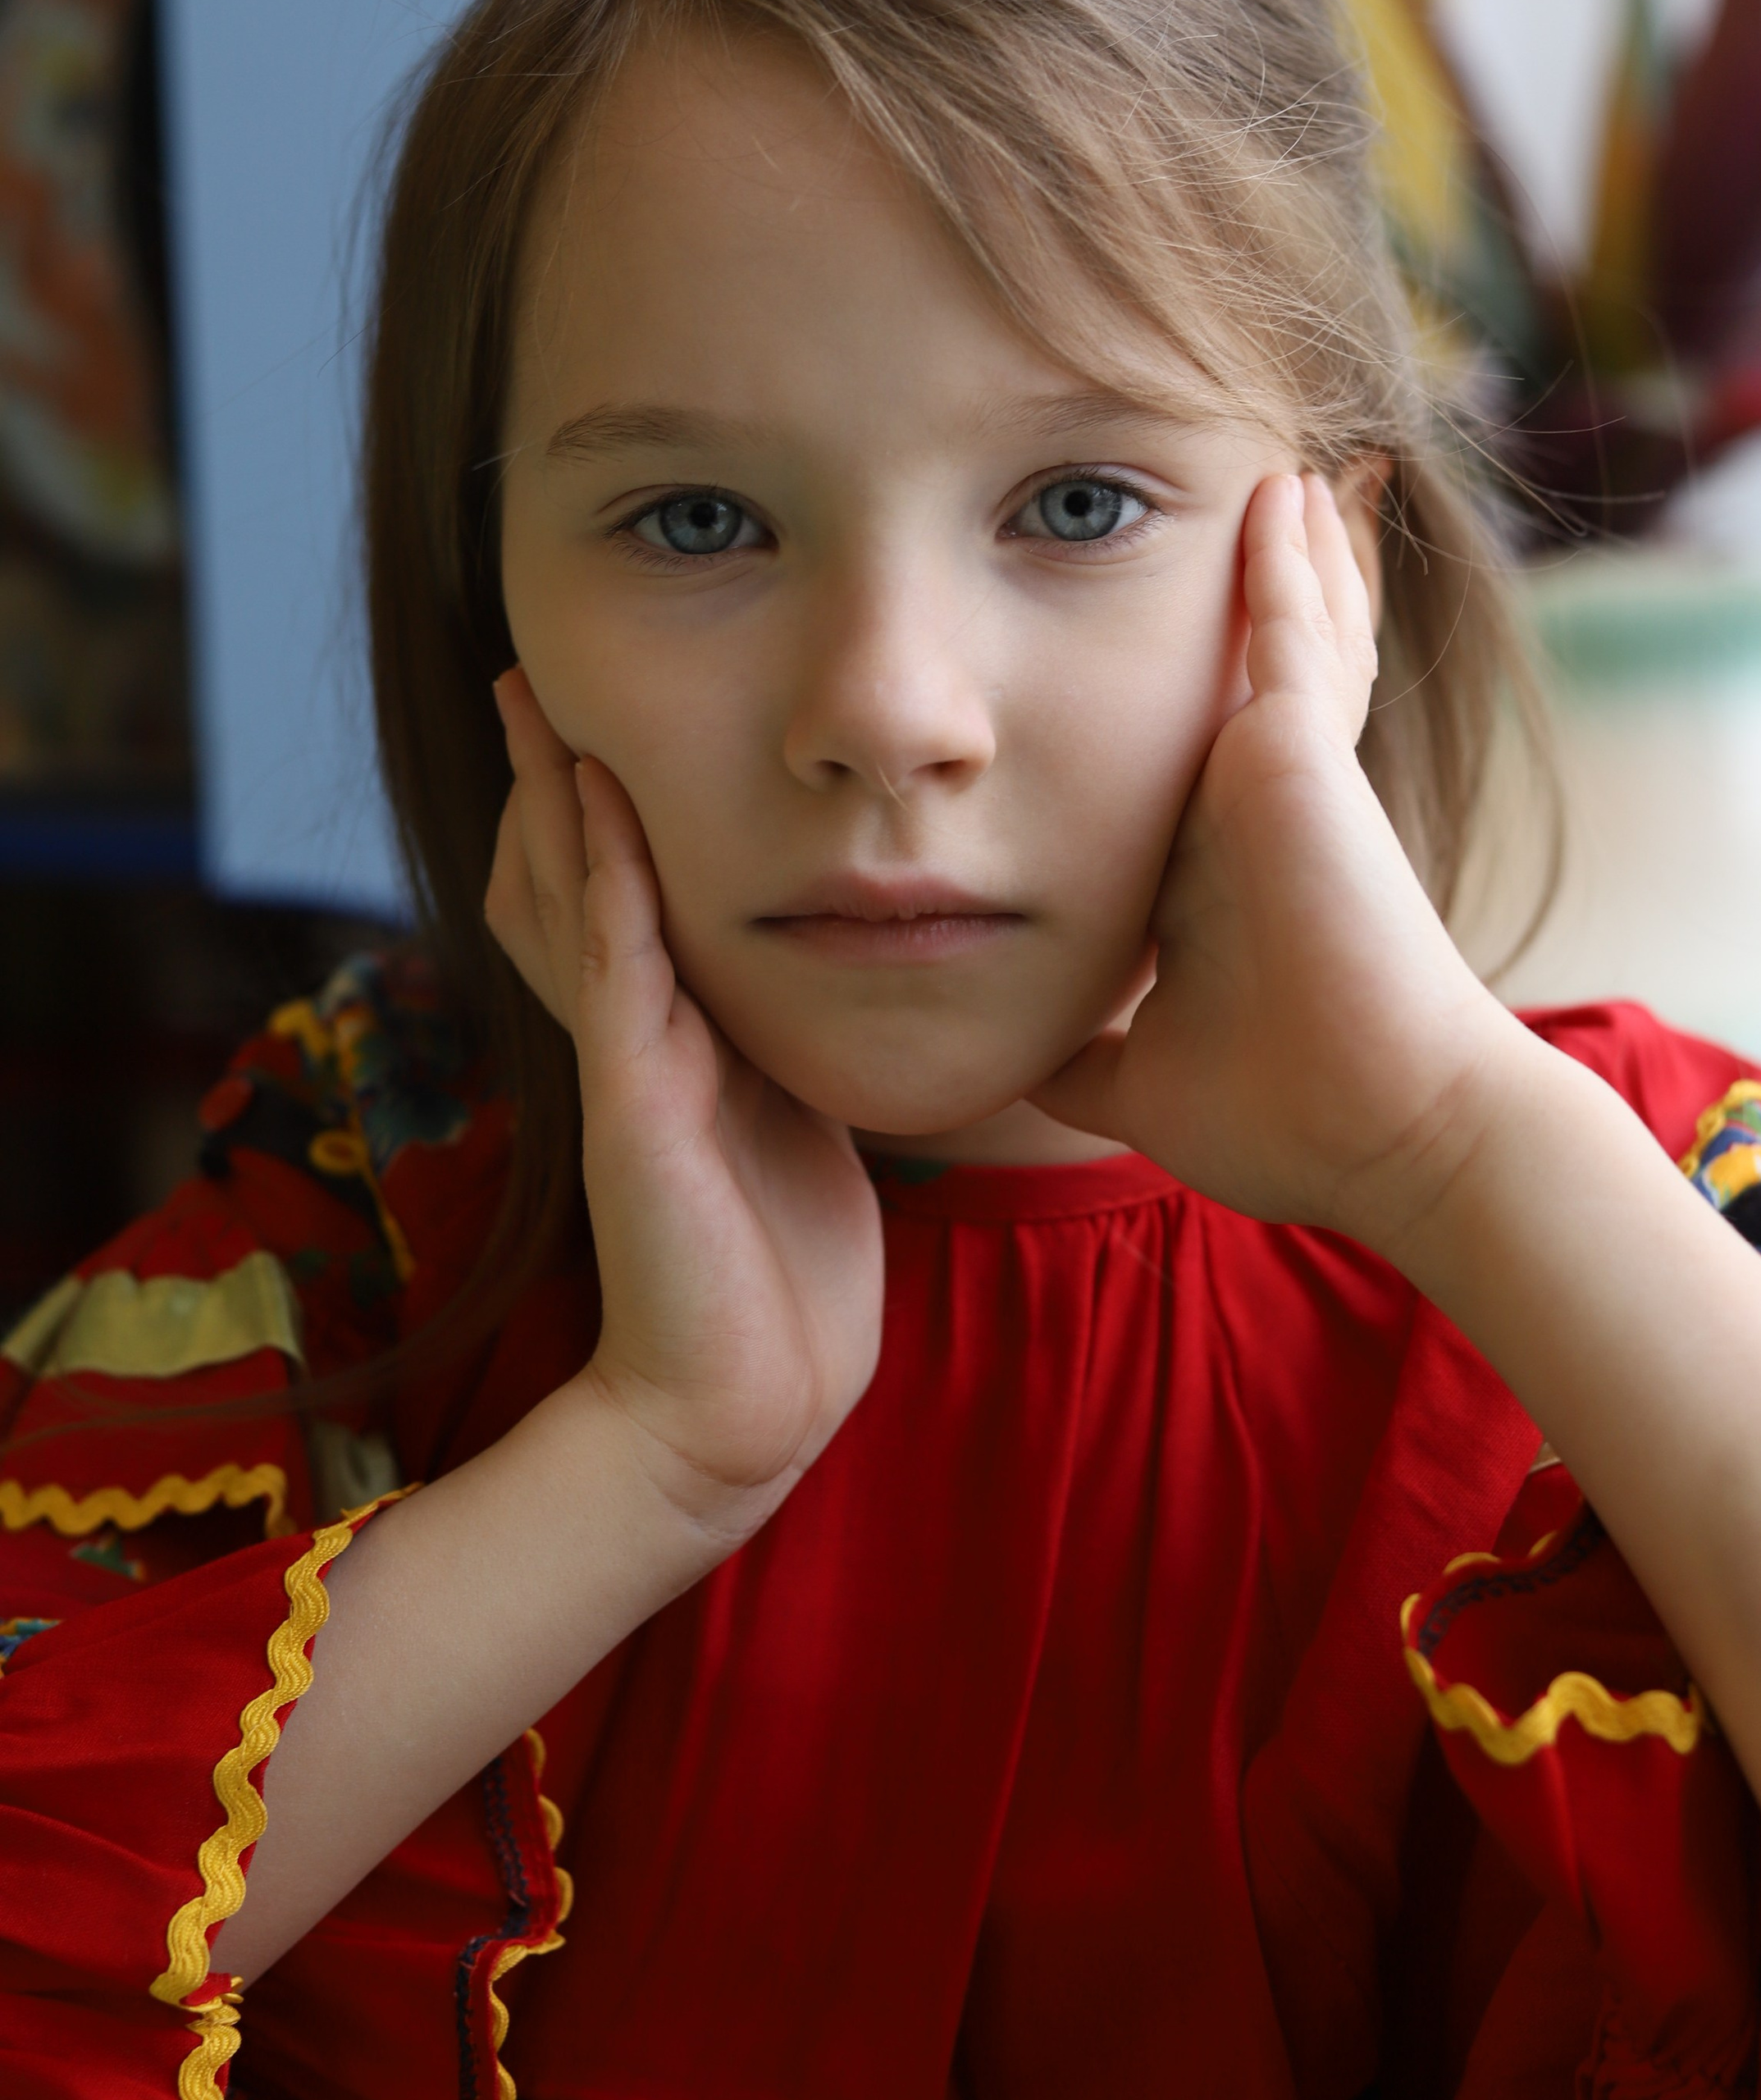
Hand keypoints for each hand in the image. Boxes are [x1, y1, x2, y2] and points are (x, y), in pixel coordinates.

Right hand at [486, 671, 883, 1535]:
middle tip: (531, 679)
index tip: (597, 727)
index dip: (595, 819)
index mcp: (671, 1046)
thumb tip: (816, 1000)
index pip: (613, 907)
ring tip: (540, 703)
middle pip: (569, 884)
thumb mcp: (789, 1135)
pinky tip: (604, 800)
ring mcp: (626, 1065)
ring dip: (559, 800)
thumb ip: (774, 1064)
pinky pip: (617, 964)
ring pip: (576, 904)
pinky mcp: (635, 1102)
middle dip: (551, 783)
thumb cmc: (780, 1280)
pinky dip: (611, 878)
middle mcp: (633, 1042)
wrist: (746, 1400)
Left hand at [1030, 473, 1530, 1244]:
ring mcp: (1287, 771)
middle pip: (1253, 673)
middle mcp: (1257, 805)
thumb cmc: (1280, 1115)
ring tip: (1279, 468)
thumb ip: (1082, 1051)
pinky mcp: (1305, 752)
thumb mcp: (1139, 1077)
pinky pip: (1289, 626)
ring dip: (1283, 553)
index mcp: (1218, 869)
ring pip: (1287, 631)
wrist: (1375, 1132)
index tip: (1151, 653)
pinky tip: (1281, 487)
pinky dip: (1283, 558)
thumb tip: (1017, 1059)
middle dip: (1260, 595)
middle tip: (1255, 503)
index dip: (1184, 696)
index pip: (1198, 753)